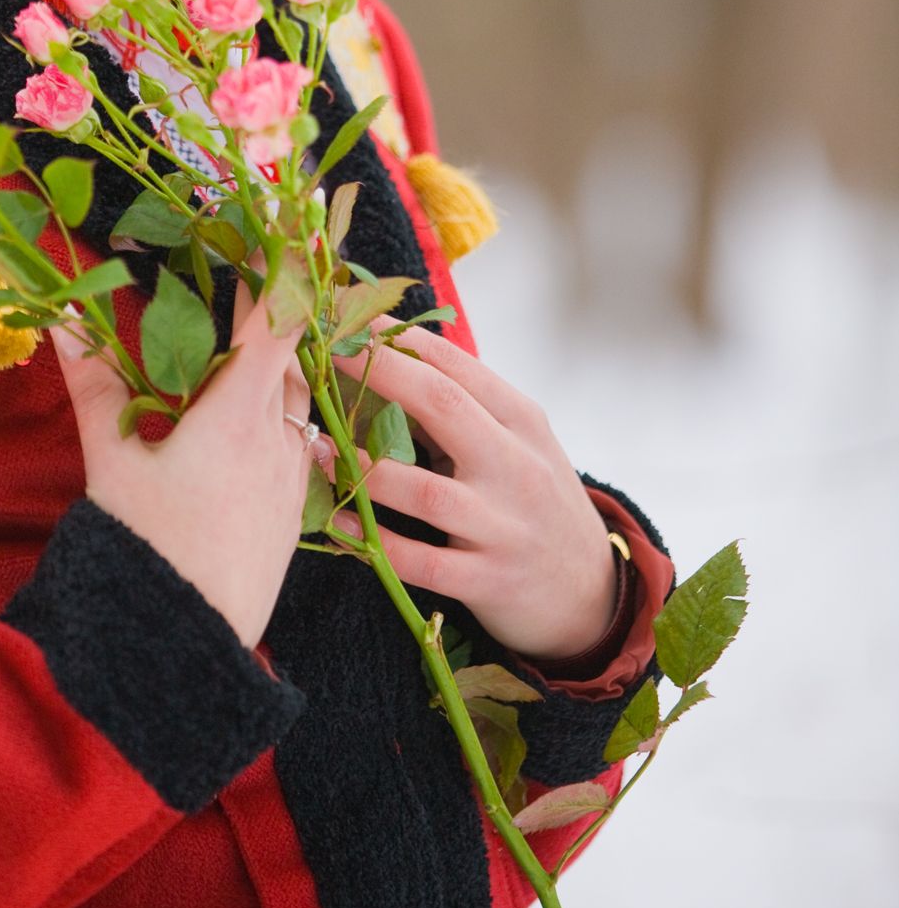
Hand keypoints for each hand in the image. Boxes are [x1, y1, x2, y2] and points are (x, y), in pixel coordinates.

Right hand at [49, 262, 324, 651]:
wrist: (184, 646)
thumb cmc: (142, 548)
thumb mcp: (111, 459)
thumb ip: (94, 381)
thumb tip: (62, 316)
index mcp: (236, 413)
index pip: (278, 318)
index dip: (287, 264)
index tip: (292, 218)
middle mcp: (278, 437)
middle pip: (289, 352)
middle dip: (272, 309)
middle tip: (250, 269)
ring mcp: (292, 475)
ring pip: (295, 397)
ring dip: (276, 364)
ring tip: (244, 342)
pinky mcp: (294, 510)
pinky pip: (297, 440)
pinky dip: (280, 413)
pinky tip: (249, 419)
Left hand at [331, 316, 617, 662]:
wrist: (590, 591)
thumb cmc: (535, 500)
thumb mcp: (517, 443)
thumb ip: (464, 406)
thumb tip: (385, 356)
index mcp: (522, 421)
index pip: (457, 366)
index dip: (398, 339)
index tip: (350, 317)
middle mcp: (516, 467)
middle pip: (443, 406)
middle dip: (379, 373)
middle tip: (325, 352)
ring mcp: (503, 527)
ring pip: (427, 493)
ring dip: (366, 469)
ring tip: (317, 446)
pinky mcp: (488, 581)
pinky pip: (423, 563)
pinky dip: (377, 542)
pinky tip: (339, 522)